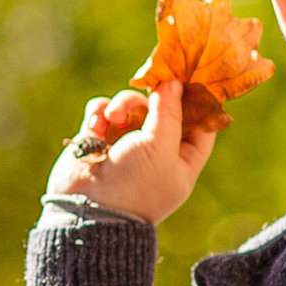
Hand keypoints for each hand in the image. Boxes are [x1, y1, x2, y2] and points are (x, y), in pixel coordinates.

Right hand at [49, 73, 214, 224]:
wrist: (84, 209)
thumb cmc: (132, 183)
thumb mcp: (159, 147)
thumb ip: (169, 112)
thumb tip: (174, 81)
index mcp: (181, 162)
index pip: (200, 126)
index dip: (197, 101)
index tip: (189, 76)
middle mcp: (156, 153)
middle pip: (164, 110)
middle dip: (155, 96)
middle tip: (151, 78)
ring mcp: (126, 145)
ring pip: (132, 106)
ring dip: (123, 105)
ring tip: (112, 117)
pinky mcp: (98, 139)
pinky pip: (104, 112)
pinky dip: (100, 112)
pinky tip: (95, 126)